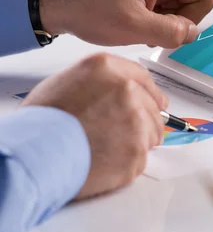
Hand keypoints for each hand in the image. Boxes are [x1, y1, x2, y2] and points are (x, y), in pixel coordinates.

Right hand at [21, 53, 166, 198]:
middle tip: (122, 134)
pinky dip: (128, 162)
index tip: (158, 102)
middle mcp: (127, 90)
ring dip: (137, 142)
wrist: (36, 154)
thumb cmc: (43, 122)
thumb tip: (125, 91)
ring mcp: (136, 120)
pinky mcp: (138, 149)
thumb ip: (102, 83)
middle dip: (144, 121)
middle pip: (152, 107)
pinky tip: (106, 161)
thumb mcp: (67, 82)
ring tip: (107, 149)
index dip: (151, 93)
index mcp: (107, 69)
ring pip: (152, 133)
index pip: (143, 78)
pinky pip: (142, 157)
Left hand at [39, 0, 212, 47]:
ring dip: (173, 23)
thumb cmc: (88, 3)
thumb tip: (191, 33)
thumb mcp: (132, 24)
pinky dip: (164, 23)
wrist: (58, 1)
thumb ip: (172, 32)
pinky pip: (177, 11)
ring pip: (191, 9)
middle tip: (154, 25)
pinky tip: (141, 23)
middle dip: (186, 18)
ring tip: (142, 23)